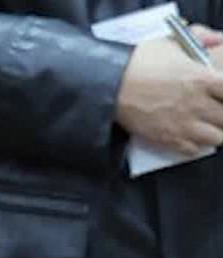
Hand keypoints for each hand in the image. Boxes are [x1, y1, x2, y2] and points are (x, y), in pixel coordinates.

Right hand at [115, 27, 222, 154]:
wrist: (113, 86)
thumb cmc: (140, 63)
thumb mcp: (172, 43)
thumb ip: (198, 40)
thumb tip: (213, 40)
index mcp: (201, 78)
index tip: (221, 94)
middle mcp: (196, 104)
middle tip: (217, 110)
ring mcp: (184, 125)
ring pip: (216, 138)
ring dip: (215, 132)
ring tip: (208, 125)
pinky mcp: (170, 140)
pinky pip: (194, 150)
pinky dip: (196, 145)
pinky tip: (191, 135)